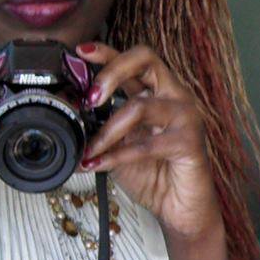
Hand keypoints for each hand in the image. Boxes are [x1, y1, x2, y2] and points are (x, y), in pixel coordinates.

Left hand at [76, 43, 220, 241]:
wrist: (179, 208)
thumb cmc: (153, 174)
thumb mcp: (118, 145)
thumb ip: (101, 125)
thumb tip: (69, 113)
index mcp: (158, 92)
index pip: (135, 59)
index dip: (107, 51)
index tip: (80, 52)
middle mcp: (175, 97)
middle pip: (146, 60)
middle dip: (111, 72)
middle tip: (90, 97)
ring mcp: (186, 117)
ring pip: (139, 106)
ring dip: (108, 130)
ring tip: (90, 149)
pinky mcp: (190, 142)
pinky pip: (146, 144)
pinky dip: (117, 156)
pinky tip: (99, 164)